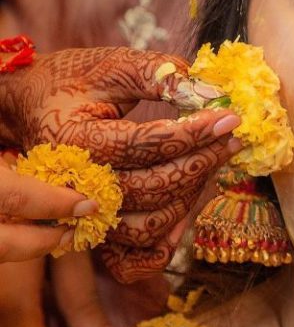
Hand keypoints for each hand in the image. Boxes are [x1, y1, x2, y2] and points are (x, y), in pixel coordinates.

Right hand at [0, 47, 240, 280]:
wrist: (31, 108)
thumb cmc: (73, 83)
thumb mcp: (112, 65)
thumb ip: (159, 74)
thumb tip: (212, 93)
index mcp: (73, 140)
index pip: (144, 145)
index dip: (194, 133)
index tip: (229, 119)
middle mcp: (74, 184)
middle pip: (151, 188)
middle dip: (200, 163)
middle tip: (229, 140)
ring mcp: (83, 214)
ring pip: (146, 227)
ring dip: (187, 200)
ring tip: (207, 167)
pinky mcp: (95, 231)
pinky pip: (128, 262)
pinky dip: (158, 252)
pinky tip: (182, 219)